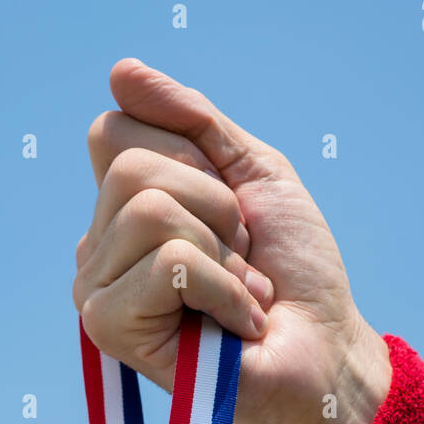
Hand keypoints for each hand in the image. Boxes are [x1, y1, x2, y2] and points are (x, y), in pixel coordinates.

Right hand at [73, 59, 390, 423]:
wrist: (327, 353)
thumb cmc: (294, 274)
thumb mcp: (253, 174)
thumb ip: (192, 122)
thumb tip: (119, 70)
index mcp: (121, 210)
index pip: (114, 129)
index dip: (191, 159)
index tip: (232, 214)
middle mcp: (96, 249)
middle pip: (130, 168)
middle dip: (213, 205)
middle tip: (241, 258)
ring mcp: (96, 290)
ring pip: (147, 211)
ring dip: (222, 250)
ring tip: (239, 293)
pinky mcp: (110, 330)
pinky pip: (166, 261)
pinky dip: (221, 286)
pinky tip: (234, 323)